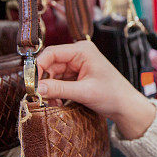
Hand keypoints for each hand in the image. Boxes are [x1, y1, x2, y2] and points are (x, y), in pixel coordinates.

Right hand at [36, 40, 155, 138]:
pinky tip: (57, 102)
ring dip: (49, 89)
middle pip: (50, 64)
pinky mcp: (77, 76)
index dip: (38, 67)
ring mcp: (77, 65)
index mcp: (82, 50)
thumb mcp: (84, 92)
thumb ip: (59, 89)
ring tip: (52, 103)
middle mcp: (78, 54)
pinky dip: (55, 92)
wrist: (126, 106)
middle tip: (38, 97)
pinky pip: (59, 81)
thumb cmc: (112, 95)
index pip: (52, 53)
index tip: (31, 83)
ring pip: (53, 74)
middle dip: (44, 81)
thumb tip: (37, 89)